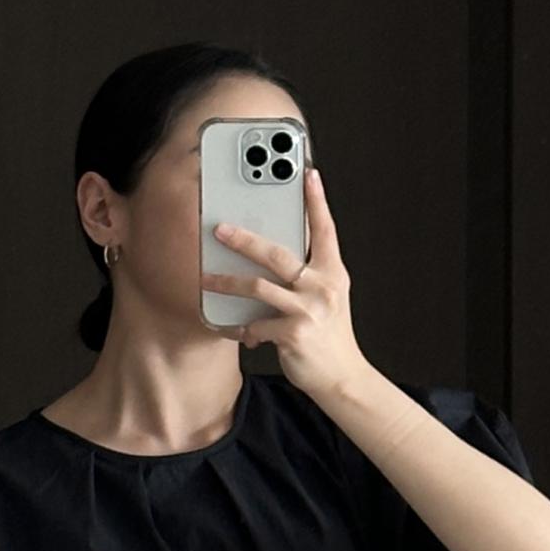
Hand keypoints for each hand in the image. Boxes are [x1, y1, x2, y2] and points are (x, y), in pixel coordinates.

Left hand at [201, 165, 367, 397]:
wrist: (343, 378)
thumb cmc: (330, 336)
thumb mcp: (329, 298)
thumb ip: (309, 275)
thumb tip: (273, 255)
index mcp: (333, 273)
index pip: (325, 229)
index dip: (317, 201)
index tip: (307, 172)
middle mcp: (323, 287)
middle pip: (278, 254)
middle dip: (244, 240)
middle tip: (219, 229)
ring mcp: (309, 310)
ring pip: (259, 287)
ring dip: (227, 283)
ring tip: (206, 279)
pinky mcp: (294, 334)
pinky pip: (257, 324)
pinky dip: (242, 327)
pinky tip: (234, 328)